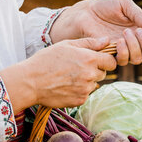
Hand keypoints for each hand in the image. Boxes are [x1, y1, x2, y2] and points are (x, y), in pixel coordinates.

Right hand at [0, 37, 115, 113]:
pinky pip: (85, 94)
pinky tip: (66, 86)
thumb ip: (89, 42)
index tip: (98, 60)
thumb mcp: (66, 45)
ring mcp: (86, 89)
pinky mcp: (80, 100)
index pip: (111, 62)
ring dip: (86, 81)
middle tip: (77, 68)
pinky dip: (79, 91)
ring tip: (69, 77)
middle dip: (95, 70)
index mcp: (89, 59)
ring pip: (94, 84)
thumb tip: (107, 40)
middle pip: (103, 74)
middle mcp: (90, 75)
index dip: (106, 61)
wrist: (30, 82)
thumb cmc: (46, 60)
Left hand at [49, 0, 141, 65]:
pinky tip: (117, 41)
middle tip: (136, 31)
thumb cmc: (105, 7)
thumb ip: (138, 15)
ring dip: (134, 47)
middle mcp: (135, 46)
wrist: (85, 12)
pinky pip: (122, 61)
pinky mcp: (111, 56)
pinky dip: (123, 52)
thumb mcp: (125, 5)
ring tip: (124, 33)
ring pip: (138, 60)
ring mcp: (124, 52)